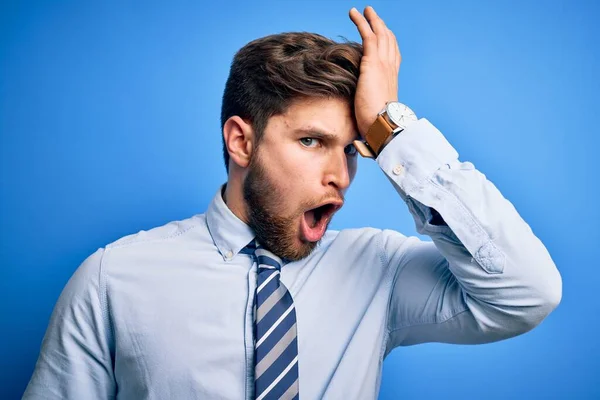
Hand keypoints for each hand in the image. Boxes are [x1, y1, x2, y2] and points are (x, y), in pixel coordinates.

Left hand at [349, 6, 400, 137]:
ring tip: (364, 10)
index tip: (383, 39)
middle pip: (389, 42)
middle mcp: (390, 70)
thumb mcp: (373, 123)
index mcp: (391, 81)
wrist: (383, 126)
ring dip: (372, 20)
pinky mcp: (372, 62)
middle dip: (382, 28)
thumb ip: (368, 125)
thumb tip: (361, 146)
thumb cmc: (379, 130)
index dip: (388, 46)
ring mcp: (382, 64)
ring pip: (379, 34)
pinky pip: (368, 35)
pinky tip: (355, 13)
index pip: (392, 58)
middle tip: (374, 17)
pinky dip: (362, 22)